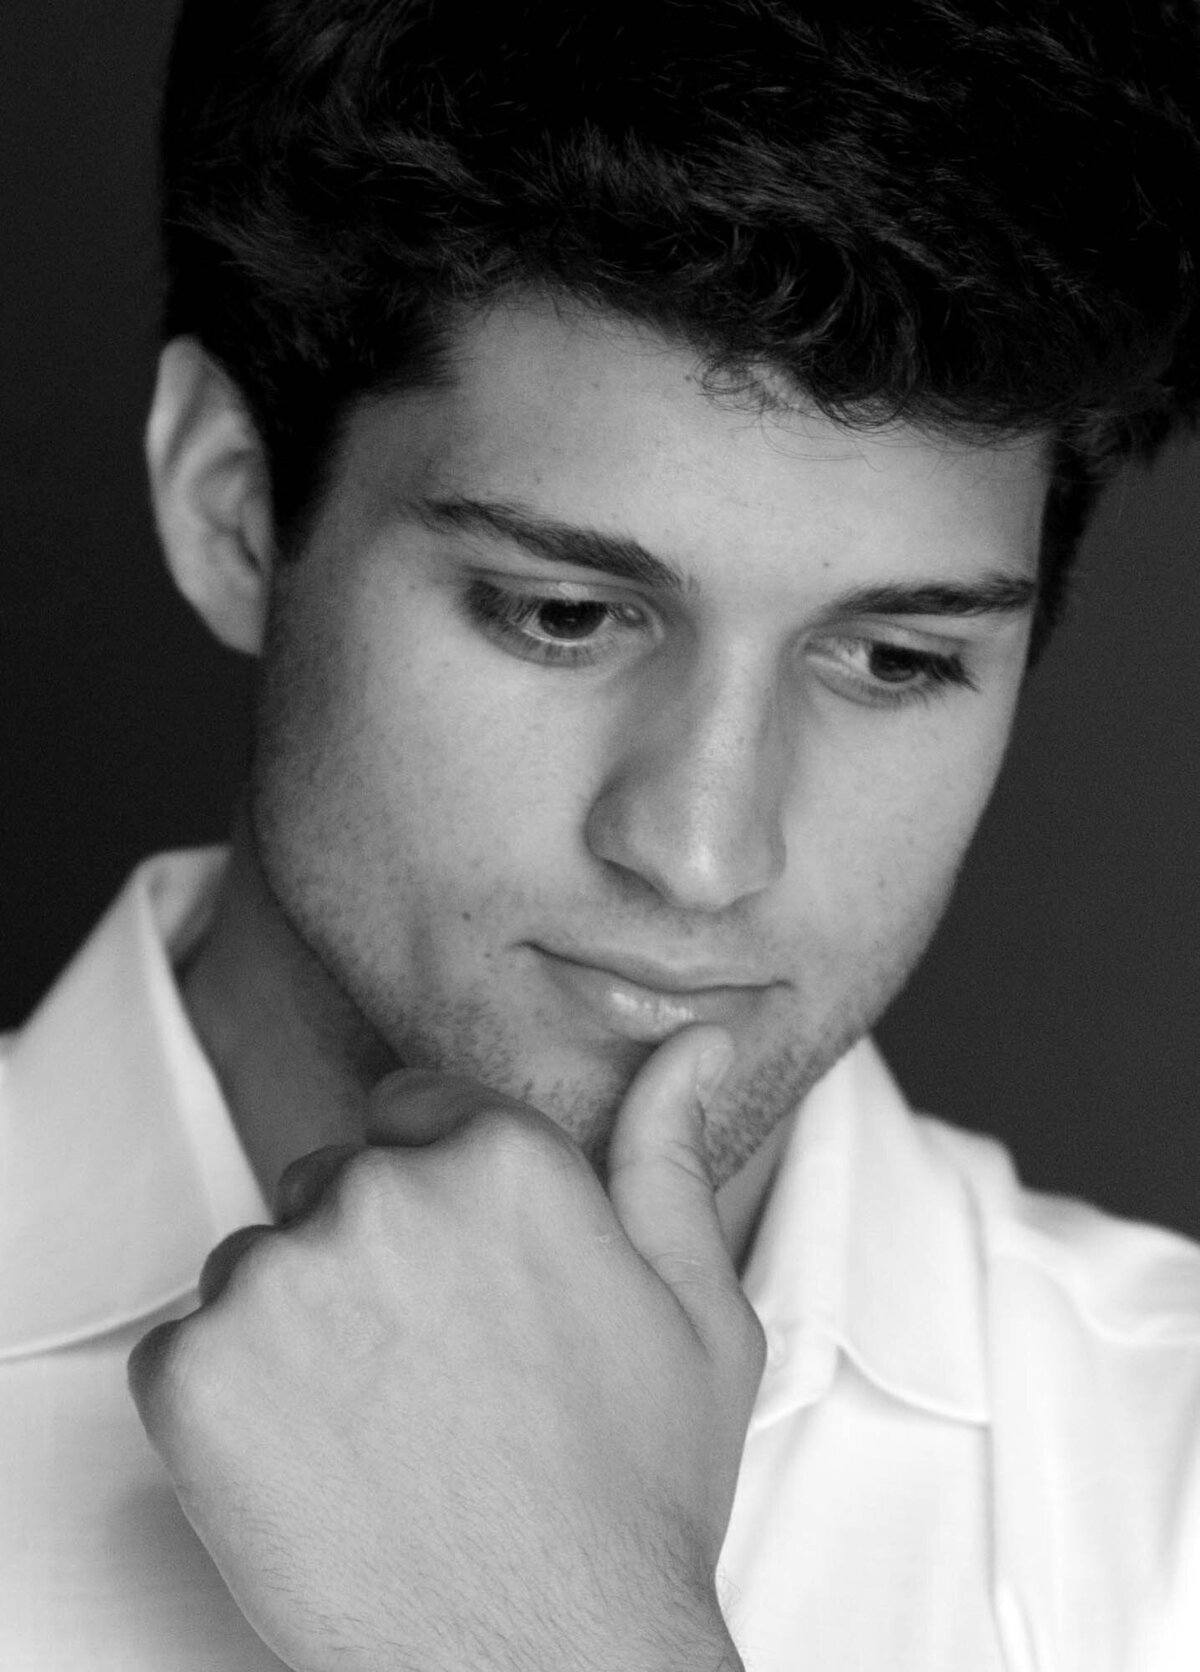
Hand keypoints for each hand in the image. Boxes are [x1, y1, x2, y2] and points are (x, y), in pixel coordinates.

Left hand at [128, 1026, 761, 1671]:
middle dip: (369, 1256)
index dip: (434, 1194)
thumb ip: (670, 1154)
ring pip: (258, 1262)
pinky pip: (187, 1344)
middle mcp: (385, 1195)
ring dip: (297, 1325)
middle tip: (430, 1370)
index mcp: (503, 1161)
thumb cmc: (628, 1500)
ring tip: (376, 1425)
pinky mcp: (195, 1375)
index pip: (411, 1110)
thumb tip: (694, 1046)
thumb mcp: (696, 1312)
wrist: (546, 1665)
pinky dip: (229, 1399)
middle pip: (333, 1183)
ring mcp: (281, 1282)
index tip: (456, 1274)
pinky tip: (312, 1462)